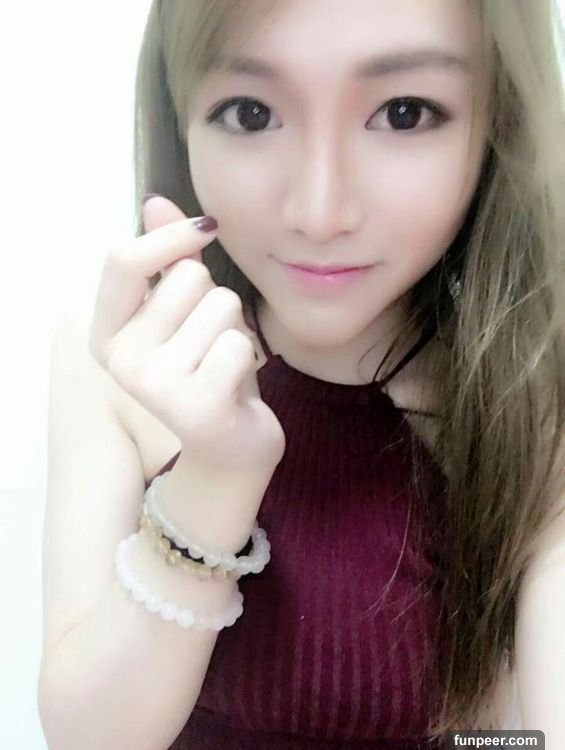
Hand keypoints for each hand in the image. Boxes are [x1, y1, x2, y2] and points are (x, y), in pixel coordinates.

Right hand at [88, 195, 285, 478]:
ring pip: (221, 306)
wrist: (230, 447)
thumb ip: (169, 260)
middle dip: (218, 300)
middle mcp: (121, 360)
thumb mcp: (186, 313)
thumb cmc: (209, 371)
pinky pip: (239, 343)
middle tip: (214, 341)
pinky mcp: (194, 408)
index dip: (169, 236)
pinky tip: (236, 386)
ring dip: (237, 329)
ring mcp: (153, 387)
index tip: (207, 229)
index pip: (123, 260)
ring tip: (225, 364)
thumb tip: (156, 200)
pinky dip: (250, 358)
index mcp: (109, 333)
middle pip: (189, 278)